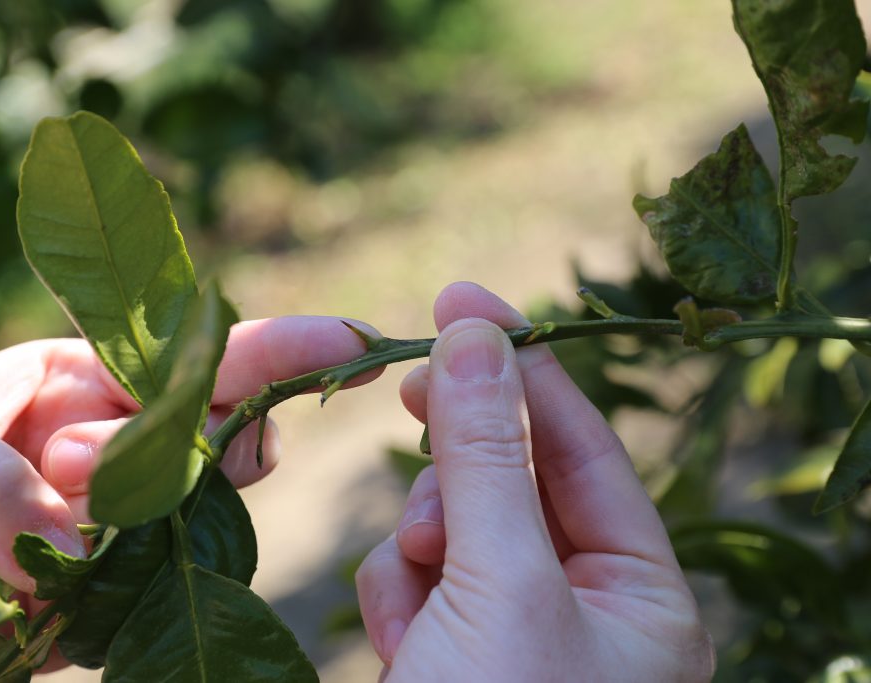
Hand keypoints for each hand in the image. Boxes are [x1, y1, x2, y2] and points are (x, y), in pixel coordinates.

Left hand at [0, 316, 377, 596]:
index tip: (356, 342)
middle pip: (225, 438)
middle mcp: (126, 442)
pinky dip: (130, 590)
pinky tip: (44, 588)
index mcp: (91, 377)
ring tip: (32, 510)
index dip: (286, 347)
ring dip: (133, 516)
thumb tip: (61, 535)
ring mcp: (126, 513)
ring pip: (198, 513)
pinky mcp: (113, 581)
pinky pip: (158, 583)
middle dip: (182, 449)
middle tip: (60, 459)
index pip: (207, 356)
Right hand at [356, 282, 713, 681]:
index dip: (524, 369)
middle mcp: (587, 611)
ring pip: (454, 524)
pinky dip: (398, 592)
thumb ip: (488, 458)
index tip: (462, 302)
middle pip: (514, 480)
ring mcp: (514, 630)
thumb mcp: (501, 583)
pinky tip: (401, 641)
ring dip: (421, 540)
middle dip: (460, 460)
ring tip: (416, 579)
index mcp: (642, 601)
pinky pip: (418, 575)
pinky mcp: (452, 647)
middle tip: (410, 385)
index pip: (584, 449)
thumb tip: (472, 335)